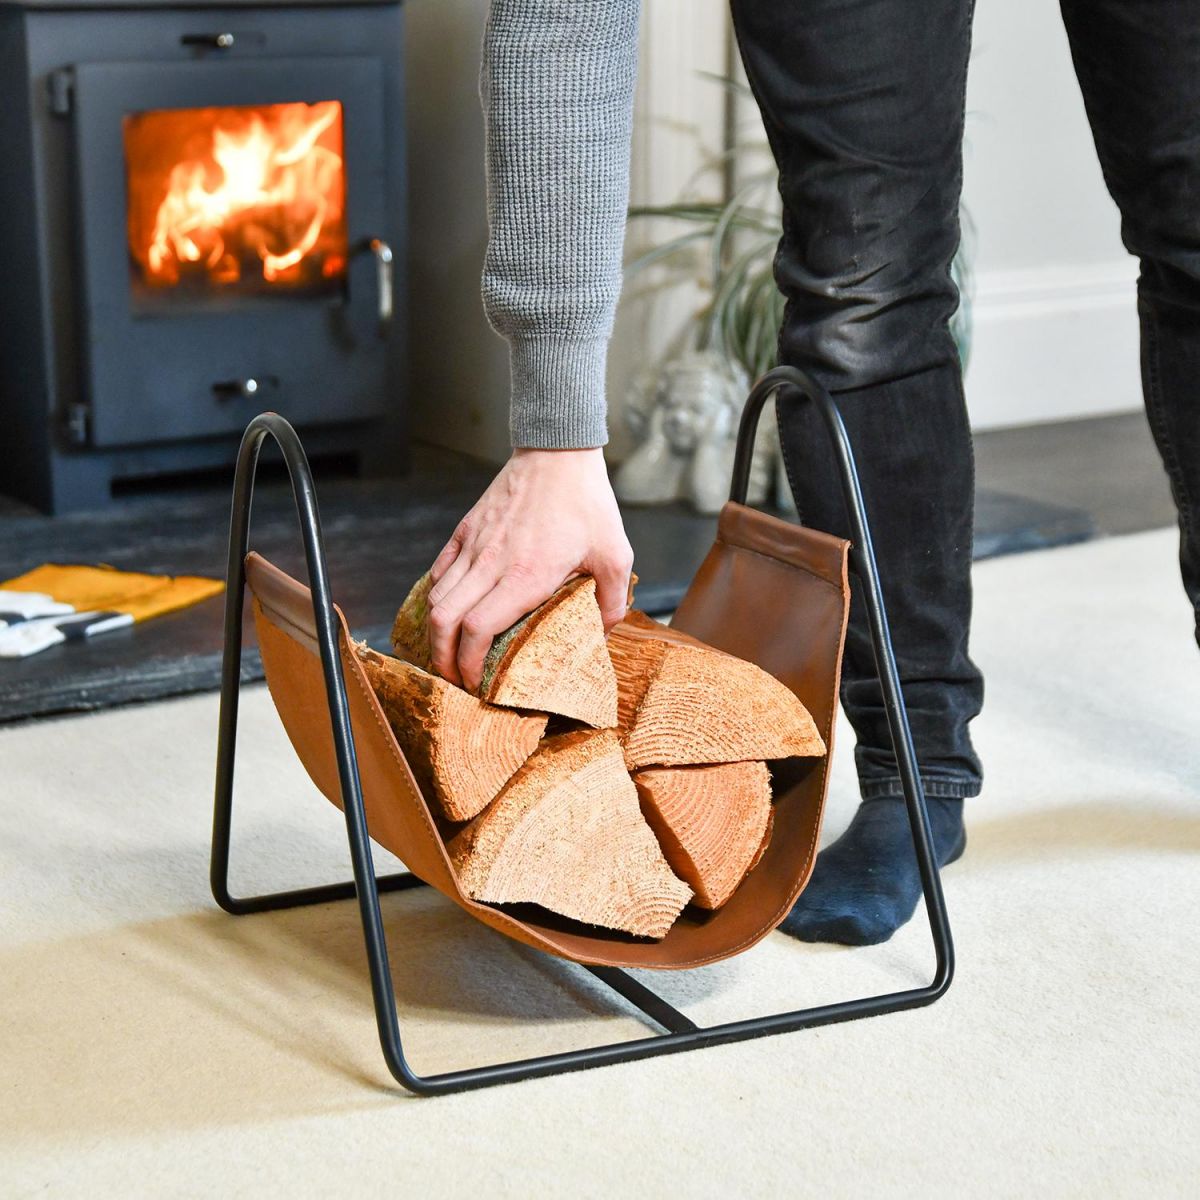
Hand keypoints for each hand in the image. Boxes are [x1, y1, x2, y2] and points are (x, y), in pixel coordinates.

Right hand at [427, 448, 633, 690]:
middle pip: (444, 621)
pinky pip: (439, 570)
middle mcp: (491, 564)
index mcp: (526, 576)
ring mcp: (475, 545)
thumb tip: (603, 632)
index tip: (475, 682)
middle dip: (442, 658)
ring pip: (436, 598)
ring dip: (435, 631)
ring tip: (448, 651)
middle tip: (454, 678)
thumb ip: (612, 600)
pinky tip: (446, 611)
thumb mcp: (614, 554)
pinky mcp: (466, 529)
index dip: (467, 663)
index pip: (477, 630)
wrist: (558, 451)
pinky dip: (436, 596)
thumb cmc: (587, 502)